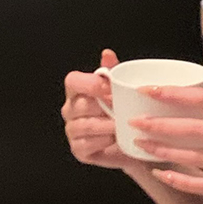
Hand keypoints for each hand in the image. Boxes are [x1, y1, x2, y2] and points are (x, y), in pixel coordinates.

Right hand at [61, 48, 135, 171]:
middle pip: (81, 105)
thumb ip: (113, 72)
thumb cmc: (122, 111)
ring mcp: (72, 130)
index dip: (89, 84)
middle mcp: (70, 109)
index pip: (72, 81)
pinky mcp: (78, 149)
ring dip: (106, 125)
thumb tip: (107, 54)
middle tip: (122, 108)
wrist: (131, 141)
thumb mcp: (121, 90)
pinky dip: (104, 141)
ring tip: (122, 124)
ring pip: (85, 126)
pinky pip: (87, 144)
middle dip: (103, 107)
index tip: (109, 88)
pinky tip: (115, 138)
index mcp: (77, 91)